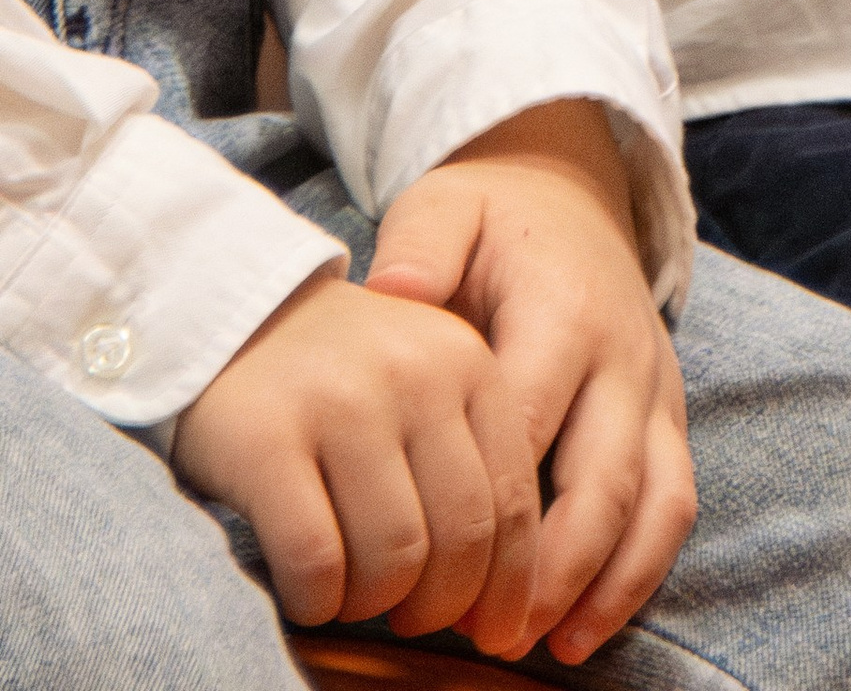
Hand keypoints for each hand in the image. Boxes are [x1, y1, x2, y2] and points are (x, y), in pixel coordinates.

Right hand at [171, 265, 542, 640]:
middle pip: (460, 538)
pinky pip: (315, 561)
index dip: (508, 586)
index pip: (513, 501)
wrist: (234, 320)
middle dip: (440, 605)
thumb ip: (470, 468)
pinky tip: (308, 591)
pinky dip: (318, 600)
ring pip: (393, 557)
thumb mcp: (427, 389)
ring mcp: (341, 403)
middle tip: (408, 614)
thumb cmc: (342, 378)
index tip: (493, 634)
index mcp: (469, 364)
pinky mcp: (266, 440)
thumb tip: (504, 606)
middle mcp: (415, 375)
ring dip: (373, 602)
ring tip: (351, 591)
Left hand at [362, 99, 694, 663]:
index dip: (488, 500)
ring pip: (655, 501)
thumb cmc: (492, 217)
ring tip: (545, 646)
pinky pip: (673, 504)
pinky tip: (586, 629)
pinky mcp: (668, 418)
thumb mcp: (446, 205)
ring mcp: (654, 390)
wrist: (571, 192)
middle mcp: (623, 356)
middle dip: (551, 567)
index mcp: (565, 310)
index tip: (431, 561)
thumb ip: (420, 246)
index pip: (531, 420)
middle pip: (602, 478)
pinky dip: (640, 573)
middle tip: (487, 635)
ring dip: (606, 584)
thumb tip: (388, 292)